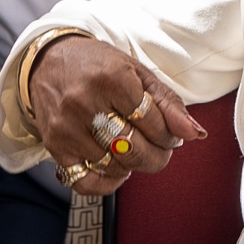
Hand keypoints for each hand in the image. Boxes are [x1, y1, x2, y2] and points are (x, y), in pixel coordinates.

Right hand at [29, 34, 206, 195]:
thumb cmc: (98, 65)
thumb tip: (194, 133)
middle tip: (160, 149)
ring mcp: (67, 127)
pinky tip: (116, 168)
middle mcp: (85, 102)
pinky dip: (107, 183)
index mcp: (111, 78)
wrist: (48, 60)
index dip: (170, 135)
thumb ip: (168, 103)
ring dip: (133, 165)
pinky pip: (85, 182)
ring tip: (134, 148)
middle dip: (157, 156)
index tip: (171, 134)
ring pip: (114, 166)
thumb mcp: (137, 73)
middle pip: (134, 149)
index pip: (153, 123)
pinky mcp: (54, 145)